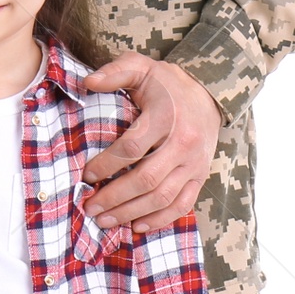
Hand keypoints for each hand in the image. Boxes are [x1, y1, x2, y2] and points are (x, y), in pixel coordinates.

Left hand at [81, 52, 220, 230]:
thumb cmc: (165, 82)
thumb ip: (115, 72)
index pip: (133, 147)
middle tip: (90, 208)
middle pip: (147, 179)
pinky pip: (183, 204)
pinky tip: (138, 226)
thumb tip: (87, 83)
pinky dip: (161, 219)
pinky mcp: (200, 176)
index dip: (107, 164)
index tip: (86, 175)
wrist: (208, 93)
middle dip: (115, 197)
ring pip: (163, 197)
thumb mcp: (141, 67)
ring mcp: (194, 163)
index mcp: (166, 116)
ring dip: (132, 213)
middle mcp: (184, 143)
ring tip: (106, 221)